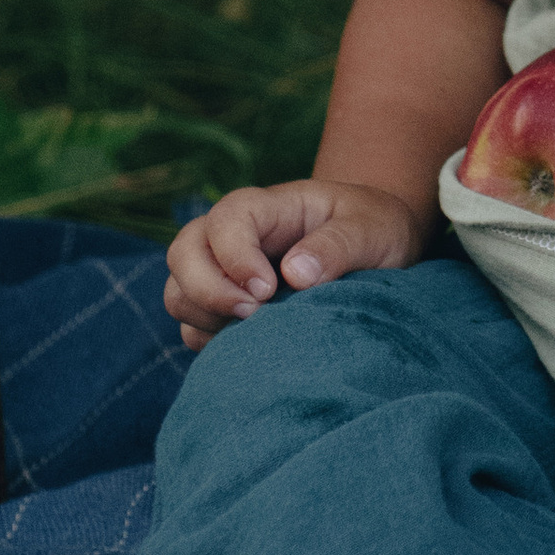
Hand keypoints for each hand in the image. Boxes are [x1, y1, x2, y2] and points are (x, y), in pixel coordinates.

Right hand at [162, 180, 430, 349]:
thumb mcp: (371, 229)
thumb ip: (338, 246)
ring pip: (179, 293)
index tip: (268, 290)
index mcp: (268, 207)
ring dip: (205, 317)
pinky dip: (209, 341)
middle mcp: (233, 237)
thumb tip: (294, 275)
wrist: (376, 251)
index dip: (235, 256)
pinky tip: (251, 347)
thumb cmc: (373, 229)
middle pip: (183, 252)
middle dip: (206, 289)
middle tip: (253, 314)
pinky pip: (192, 328)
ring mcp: (222, 273)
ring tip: (254, 332)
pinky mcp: (223, 310)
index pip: (225, 219)